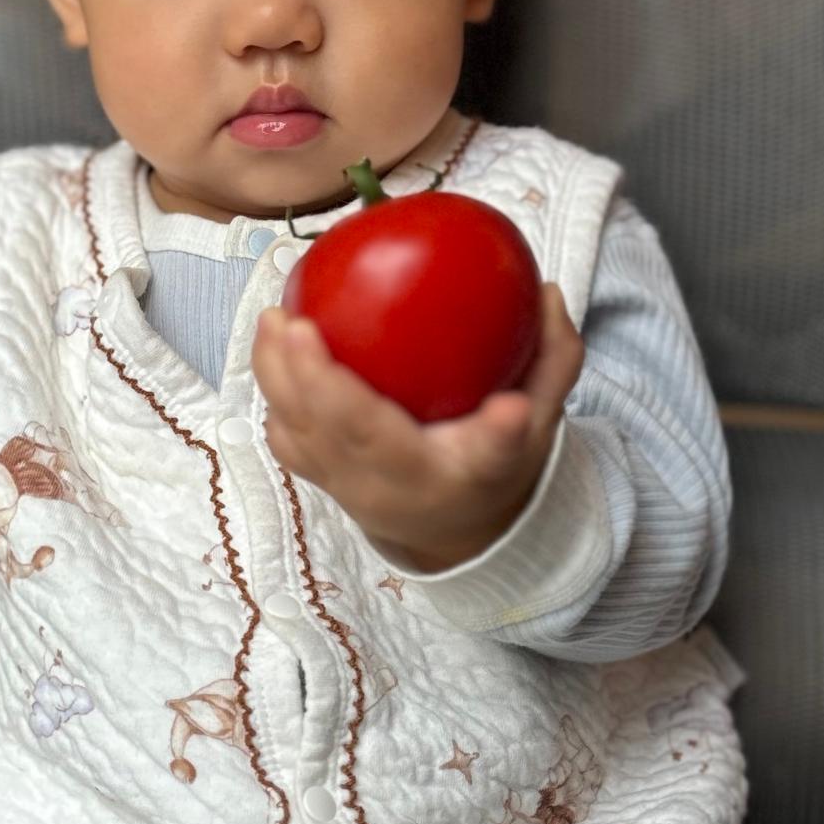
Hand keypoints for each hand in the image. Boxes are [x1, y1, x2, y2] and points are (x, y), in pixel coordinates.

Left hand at [252, 280, 585, 574]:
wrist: (447, 530)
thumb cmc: (490, 465)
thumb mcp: (539, 423)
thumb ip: (551, 361)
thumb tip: (548, 293)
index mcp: (463, 479)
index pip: (488, 457)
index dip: (498, 433)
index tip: (509, 409)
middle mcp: (399, 491)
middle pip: (355, 444)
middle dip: (317, 386)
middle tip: (297, 323)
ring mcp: (350, 489)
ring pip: (304, 440)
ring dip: (278, 381)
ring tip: (273, 319)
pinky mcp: (320, 480)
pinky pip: (289, 440)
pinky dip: (274, 394)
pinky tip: (272, 344)